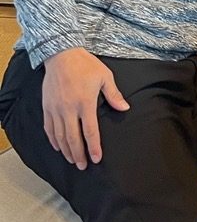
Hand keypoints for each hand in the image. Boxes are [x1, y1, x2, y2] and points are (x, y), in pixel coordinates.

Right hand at [42, 49, 128, 168]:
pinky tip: (58, 147)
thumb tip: (125, 108)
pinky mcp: (47, 107)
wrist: (61, 55)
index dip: (93, 147)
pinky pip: (49, 128)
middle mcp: (69, 109)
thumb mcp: (104, 77)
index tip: (96, 159)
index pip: (90, 131)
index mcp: (85, 103)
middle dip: (78, 154)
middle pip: (73, 138)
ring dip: (66, 150)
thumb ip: (114, 95)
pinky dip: (53, 139)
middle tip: (82, 166)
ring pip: (60, 136)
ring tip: (72, 160)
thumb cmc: (85, 65)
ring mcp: (56, 109)